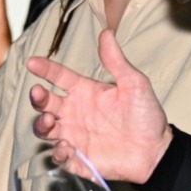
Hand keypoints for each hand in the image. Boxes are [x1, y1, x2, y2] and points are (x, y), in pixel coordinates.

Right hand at [27, 29, 171, 182]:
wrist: (157, 151)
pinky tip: (66, 147)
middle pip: (45, 103)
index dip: (45, 69)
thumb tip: (107, 32)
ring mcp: (75, 136)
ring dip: (42, 124)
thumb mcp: (134, 84)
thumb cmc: (146, 115)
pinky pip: (60, 157)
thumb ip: (117, 61)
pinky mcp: (79, 159)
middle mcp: (74, 113)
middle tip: (38, 94)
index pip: (58, 77)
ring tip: (50, 121)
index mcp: (84, 92)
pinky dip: (58, 153)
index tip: (32, 63)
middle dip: (37, 98)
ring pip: (46, 129)